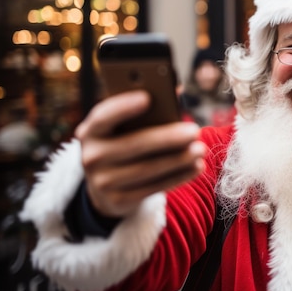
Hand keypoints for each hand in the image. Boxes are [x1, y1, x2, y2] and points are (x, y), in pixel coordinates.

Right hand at [75, 90, 205, 216]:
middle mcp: (92, 156)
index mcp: (91, 130)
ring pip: (148, 169)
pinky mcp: (119, 200)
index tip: (148, 98)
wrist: (105, 187)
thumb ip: (145, 109)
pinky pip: (154, 187)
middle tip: (194, 131)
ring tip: (200, 150)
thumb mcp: (123, 127)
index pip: (103, 116)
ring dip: (178, 159)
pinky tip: (196, 167)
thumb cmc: (123, 143)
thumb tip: (176, 90)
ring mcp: (103, 181)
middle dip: (168, 138)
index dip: (123, 107)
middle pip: (134, 145)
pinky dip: (179, 176)